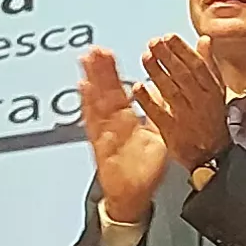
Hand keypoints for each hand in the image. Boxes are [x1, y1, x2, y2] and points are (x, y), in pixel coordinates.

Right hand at [75, 46, 170, 221]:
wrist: (133, 197)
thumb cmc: (143, 171)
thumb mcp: (158, 139)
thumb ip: (159, 115)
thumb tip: (162, 94)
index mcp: (127, 121)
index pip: (119, 91)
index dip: (113, 73)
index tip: (108, 54)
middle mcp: (113, 124)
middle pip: (105, 91)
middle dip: (100, 70)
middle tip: (94, 49)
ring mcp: (105, 132)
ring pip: (97, 101)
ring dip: (92, 79)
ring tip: (86, 59)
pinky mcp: (100, 144)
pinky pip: (93, 120)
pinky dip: (88, 104)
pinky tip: (83, 87)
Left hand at [137, 34, 235, 168]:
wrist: (212, 156)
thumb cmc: (212, 120)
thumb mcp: (217, 90)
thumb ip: (209, 64)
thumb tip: (204, 40)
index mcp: (212, 91)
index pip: (197, 65)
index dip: (182, 50)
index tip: (168, 37)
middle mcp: (201, 102)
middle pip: (183, 76)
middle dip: (168, 57)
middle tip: (153, 43)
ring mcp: (186, 118)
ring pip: (171, 92)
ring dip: (157, 73)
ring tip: (146, 57)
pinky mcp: (173, 132)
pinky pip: (159, 115)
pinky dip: (148, 101)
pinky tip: (138, 88)